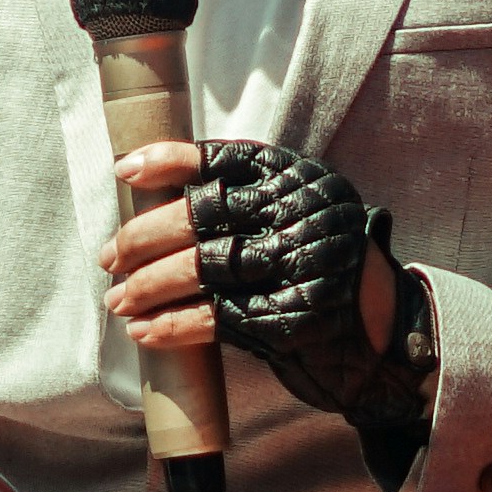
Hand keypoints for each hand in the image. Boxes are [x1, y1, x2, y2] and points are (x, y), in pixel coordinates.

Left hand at [113, 142, 433, 489]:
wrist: (381, 332)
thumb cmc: (320, 267)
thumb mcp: (296, 213)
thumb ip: (245, 198)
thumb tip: (152, 197)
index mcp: (298, 179)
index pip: (224, 158)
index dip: (170, 161)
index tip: (125, 172)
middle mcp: (301, 214)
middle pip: (204, 215)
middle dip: (144, 237)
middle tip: (110, 257)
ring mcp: (299, 264)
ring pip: (203, 267)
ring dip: (148, 286)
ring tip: (118, 299)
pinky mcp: (292, 317)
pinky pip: (216, 318)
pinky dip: (173, 325)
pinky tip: (145, 330)